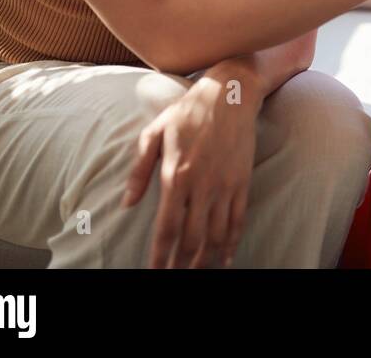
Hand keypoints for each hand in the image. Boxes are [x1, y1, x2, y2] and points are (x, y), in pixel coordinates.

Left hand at [121, 70, 260, 266]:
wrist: (231, 93)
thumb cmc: (189, 111)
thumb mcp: (154, 133)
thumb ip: (140, 170)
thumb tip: (127, 203)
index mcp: (176, 175)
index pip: (167, 227)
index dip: (160, 254)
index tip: (153, 270)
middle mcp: (202, 185)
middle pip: (192, 238)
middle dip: (181, 264)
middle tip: (173, 277)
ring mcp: (225, 184)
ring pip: (216, 234)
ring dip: (205, 259)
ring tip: (195, 272)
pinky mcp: (243, 181)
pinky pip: (238, 219)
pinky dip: (232, 242)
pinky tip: (225, 257)